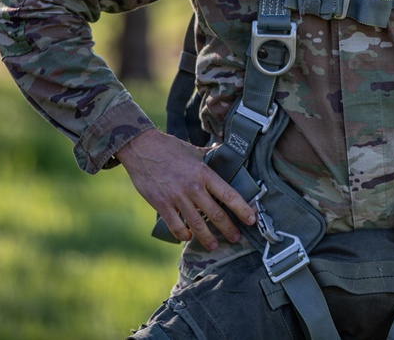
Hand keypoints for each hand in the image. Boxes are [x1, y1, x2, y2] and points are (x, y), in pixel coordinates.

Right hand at [116, 129, 256, 249]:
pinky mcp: (161, 204)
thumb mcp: (194, 150)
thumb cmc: (169, 148)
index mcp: (204, 173)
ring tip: (214, 245)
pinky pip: (175, 225)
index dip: (242, 209)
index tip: (251, 219)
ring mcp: (176, 197)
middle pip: (216, 214)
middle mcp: (193, 187)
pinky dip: (183, 234)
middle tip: (236, 238)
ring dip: (207, 237)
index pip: (229, 194)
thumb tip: (222, 151)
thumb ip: (210, 154)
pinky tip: (188, 237)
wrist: (141, 148)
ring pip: (196, 224)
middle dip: (228, 229)